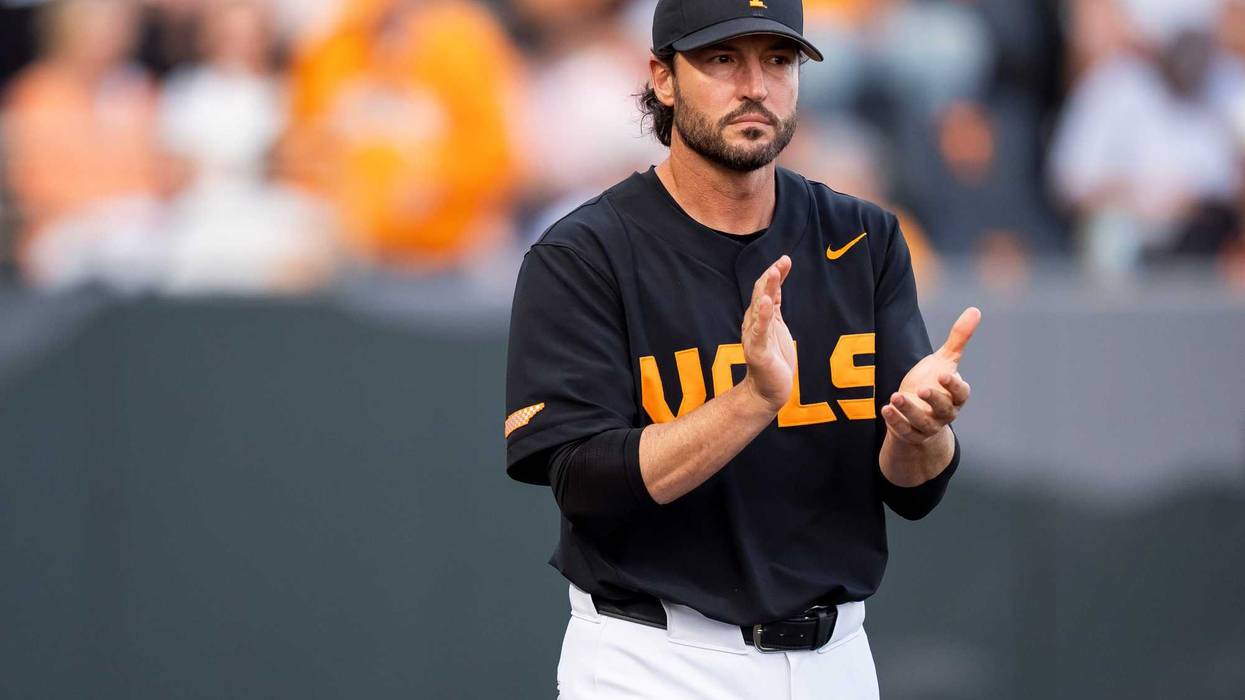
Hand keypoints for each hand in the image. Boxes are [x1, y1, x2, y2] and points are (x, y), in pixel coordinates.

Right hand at [741, 256, 795, 411]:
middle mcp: (753, 323)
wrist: (767, 391)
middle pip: (760, 294)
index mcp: (759, 317)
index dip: (775, 274)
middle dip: (770, 277)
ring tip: (773, 273)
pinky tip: (766, 302)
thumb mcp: (776, 326)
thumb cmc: (773, 358)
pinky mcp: (758, 350)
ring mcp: (754, 336)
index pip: (765, 290)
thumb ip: (774, 306)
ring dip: (766, 289)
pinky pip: (760, 330)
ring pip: (759, 308)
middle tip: (780, 263)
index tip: (786, 260)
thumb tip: (776, 282)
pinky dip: (762, 315)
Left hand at [881, 307, 979, 444]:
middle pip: (944, 410)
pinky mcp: (910, 433)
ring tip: (895, 397)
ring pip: (922, 422)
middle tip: (923, 389)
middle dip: (934, 400)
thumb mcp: (944, 361)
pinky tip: (885, 408)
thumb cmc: (933, 382)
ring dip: (909, 411)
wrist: (917, 411)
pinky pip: (904, 431)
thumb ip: (958, 339)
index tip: (945, 375)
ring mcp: (927, 425)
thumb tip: (975, 310)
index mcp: (956, 396)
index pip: (961, 394)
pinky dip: (895, 422)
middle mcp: (945, 413)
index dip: (954, 386)